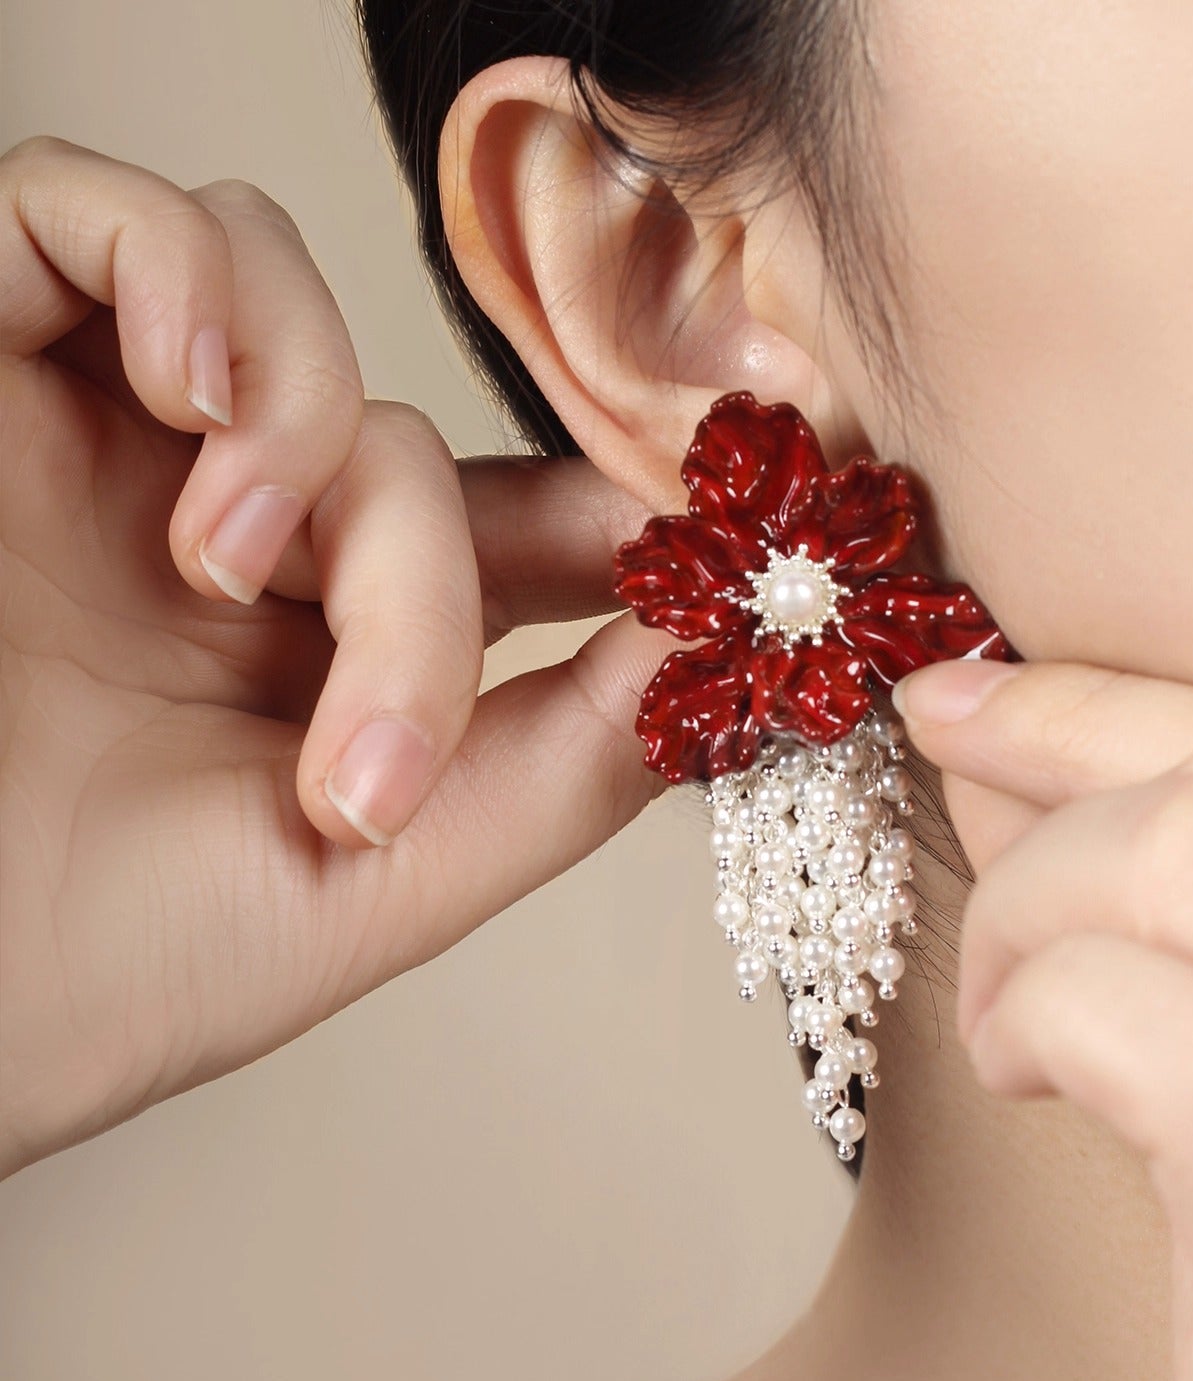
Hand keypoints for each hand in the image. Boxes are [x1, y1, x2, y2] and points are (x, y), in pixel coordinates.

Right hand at [0, 137, 661, 1179]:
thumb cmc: (117, 970)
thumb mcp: (391, 881)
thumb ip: (566, 766)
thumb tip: (719, 649)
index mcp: (318, 653)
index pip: (496, 527)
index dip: (606, 507)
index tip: (709, 523)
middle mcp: (220, 538)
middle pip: (398, 440)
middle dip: (415, 576)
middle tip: (367, 760)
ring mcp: (98, 450)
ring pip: (272, 294)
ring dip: (299, 407)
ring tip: (227, 563)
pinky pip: (81, 207)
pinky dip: (169, 266)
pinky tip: (180, 389)